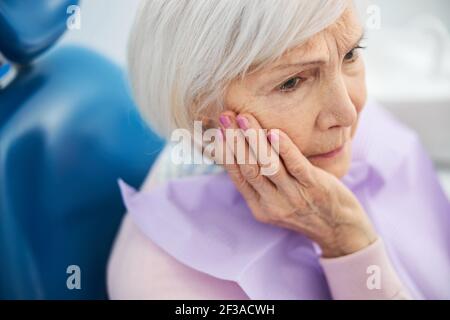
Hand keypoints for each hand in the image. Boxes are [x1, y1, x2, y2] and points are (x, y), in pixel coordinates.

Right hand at [215, 112, 376, 257]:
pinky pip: (296, 165)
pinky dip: (283, 148)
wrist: (340, 228)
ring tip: (245, 117)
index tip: (219, 130)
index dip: (226, 152)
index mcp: (260, 207)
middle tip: (227, 117)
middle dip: (235, 141)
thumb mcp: (277, 203)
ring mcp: (294, 196)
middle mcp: (274, 204)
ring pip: (268, 165)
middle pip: (249, 169)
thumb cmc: (306, 208)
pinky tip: (274, 132)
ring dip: (254, 139)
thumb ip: (261, 183)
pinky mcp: (315, 187)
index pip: (238, 176)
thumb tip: (242, 152)